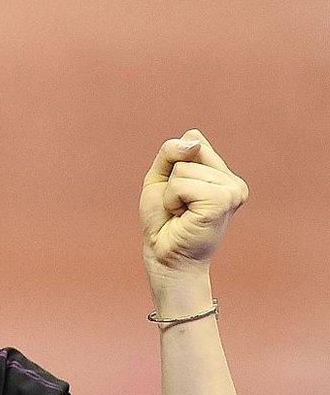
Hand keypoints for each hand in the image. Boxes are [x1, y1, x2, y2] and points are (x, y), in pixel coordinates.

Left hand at [139, 129, 248, 274]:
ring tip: (181, 213)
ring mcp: (233, 191)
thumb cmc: (163, 220)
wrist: (164, 255)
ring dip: (171, 193)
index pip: (193, 140)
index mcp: (223, 174)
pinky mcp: (223, 201)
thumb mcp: (160, 178)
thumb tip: (193, 140)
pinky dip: (172, 199)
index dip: (172, 166)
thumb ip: (171, 151)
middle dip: (171, 180)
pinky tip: (183, 216)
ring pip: (183, 169)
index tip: (177, 194)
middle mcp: (234, 182)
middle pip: (189, 151)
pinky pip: (181, 184)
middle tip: (178, 207)